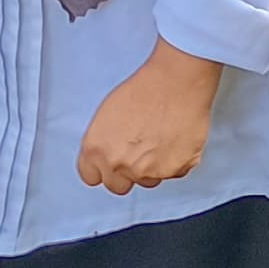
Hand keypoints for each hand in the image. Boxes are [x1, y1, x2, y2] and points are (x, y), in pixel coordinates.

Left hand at [78, 39, 221, 192]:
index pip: (91, 176)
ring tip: (161, 138)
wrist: (177, 81)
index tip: (111, 161)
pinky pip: (174, 172)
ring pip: (148, 180)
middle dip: (126, 173)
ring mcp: (148, 172)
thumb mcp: (107, 113)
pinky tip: (177, 136)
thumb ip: (103, 142)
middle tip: (138, 152)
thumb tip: (110, 153)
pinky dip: (177, 159)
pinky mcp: (176, 170)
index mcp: (96, 149)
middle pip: (118, 186)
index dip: (102, 168)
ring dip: (152, 167)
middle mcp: (119, 165)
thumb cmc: (144, 87)